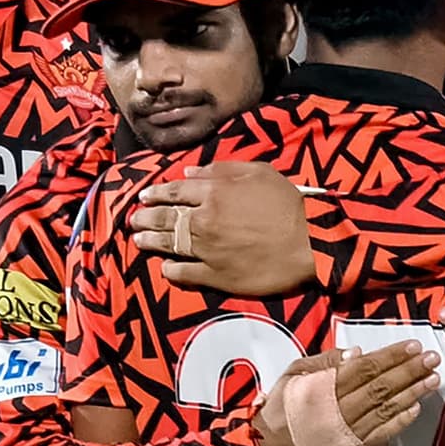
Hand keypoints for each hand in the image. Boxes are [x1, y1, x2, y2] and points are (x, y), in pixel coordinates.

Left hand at [129, 163, 317, 294]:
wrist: (309, 242)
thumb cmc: (288, 203)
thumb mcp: (258, 172)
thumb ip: (220, 169)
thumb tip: (188, 172)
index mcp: (213, 192)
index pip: (175, 192)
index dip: (156, 194)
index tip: (144, 197)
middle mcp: (204, 220)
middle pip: (166, 218)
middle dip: (146, 218)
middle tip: (134, 220)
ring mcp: (207, 250)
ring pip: (170, 245)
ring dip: (152, 242)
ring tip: (139, 240)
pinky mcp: (217, 276)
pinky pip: (185, 273)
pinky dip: (171, 270)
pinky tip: (165, 268)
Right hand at [257, 344, 441, 445]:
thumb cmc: (281, 410)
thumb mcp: (293, 375)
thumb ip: (323, 362)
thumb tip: (356, 353)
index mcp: (325, 388)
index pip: (367, 367)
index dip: (392, 356)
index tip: (413, 346)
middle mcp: (340, 409)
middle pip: (382, 386)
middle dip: (410, 370)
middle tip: (432, 357)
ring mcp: (349, 432)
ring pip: (387, 409)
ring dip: (413, 393)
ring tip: (432, 379)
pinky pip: (382, 434)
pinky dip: (400, 421)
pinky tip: (415, 408)